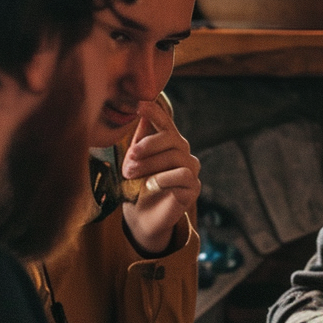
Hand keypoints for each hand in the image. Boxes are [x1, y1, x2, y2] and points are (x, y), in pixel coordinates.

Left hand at [121, 99, 200, 255]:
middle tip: (129, 159)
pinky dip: (164, 179)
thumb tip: (141, 111)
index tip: (139, 105)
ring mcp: (191, 170)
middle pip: (171, 138)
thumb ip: (139, 139)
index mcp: (169, 143)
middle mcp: (183, 153)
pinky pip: (182, 176)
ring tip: (131, 175)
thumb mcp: (133, 160)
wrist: (141, 217)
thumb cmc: (136, 186)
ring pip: (176, 156)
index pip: (165, 123)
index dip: (155, 112)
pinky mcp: (193, 188)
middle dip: (147, 147)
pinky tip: (151, 185)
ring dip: (150, 164)